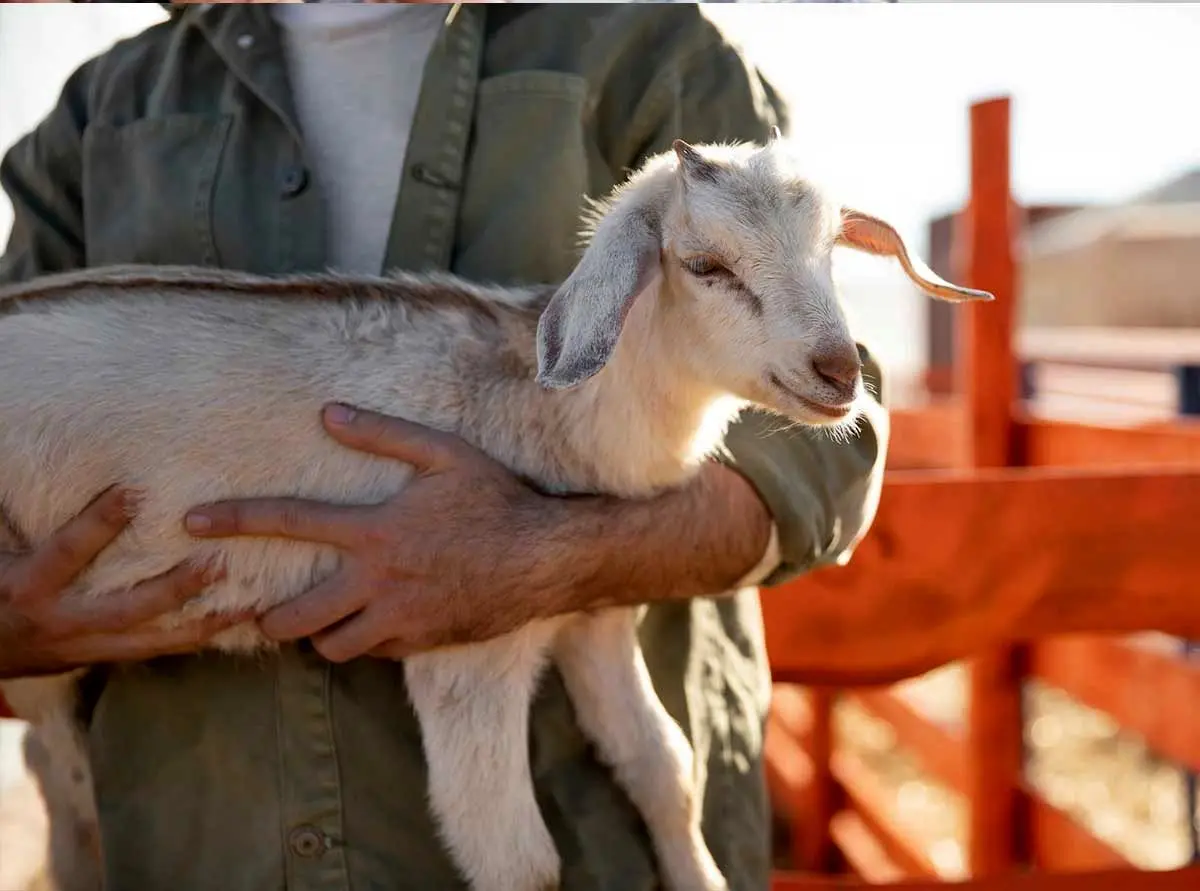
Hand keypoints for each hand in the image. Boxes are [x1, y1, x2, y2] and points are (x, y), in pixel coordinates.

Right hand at [0, 487, 245, 678]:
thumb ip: (14, 517)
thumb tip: (20, 462)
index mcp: (28, 586)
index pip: (69, 551)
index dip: (99, 522)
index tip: (134, 491)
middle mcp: (60, 620)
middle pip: (127, 607)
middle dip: (175, 588)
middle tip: (218, 564)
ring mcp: (84, 645)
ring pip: (152, 638)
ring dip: (202, 621)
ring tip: (250, 603)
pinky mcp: (100, 656)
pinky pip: (154, 651)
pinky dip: (193, 639)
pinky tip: (233, 624)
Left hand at [185, 405, 574, 660]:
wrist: (546, 557)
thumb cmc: (496, 500)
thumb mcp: (444, 454)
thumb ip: (383, 435)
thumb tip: (329, 413)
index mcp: (375, 530)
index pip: (288, 522)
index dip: (233, 519)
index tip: (189, 522)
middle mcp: (377, 581)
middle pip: (294, 615)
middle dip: (267, 618)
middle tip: (264, 611)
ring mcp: (400, 619)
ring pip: (332, 647)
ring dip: (319, 635)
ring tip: (321, 621)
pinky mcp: (422, 643)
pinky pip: (375, 653)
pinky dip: (366, 641)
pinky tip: (376, 622)